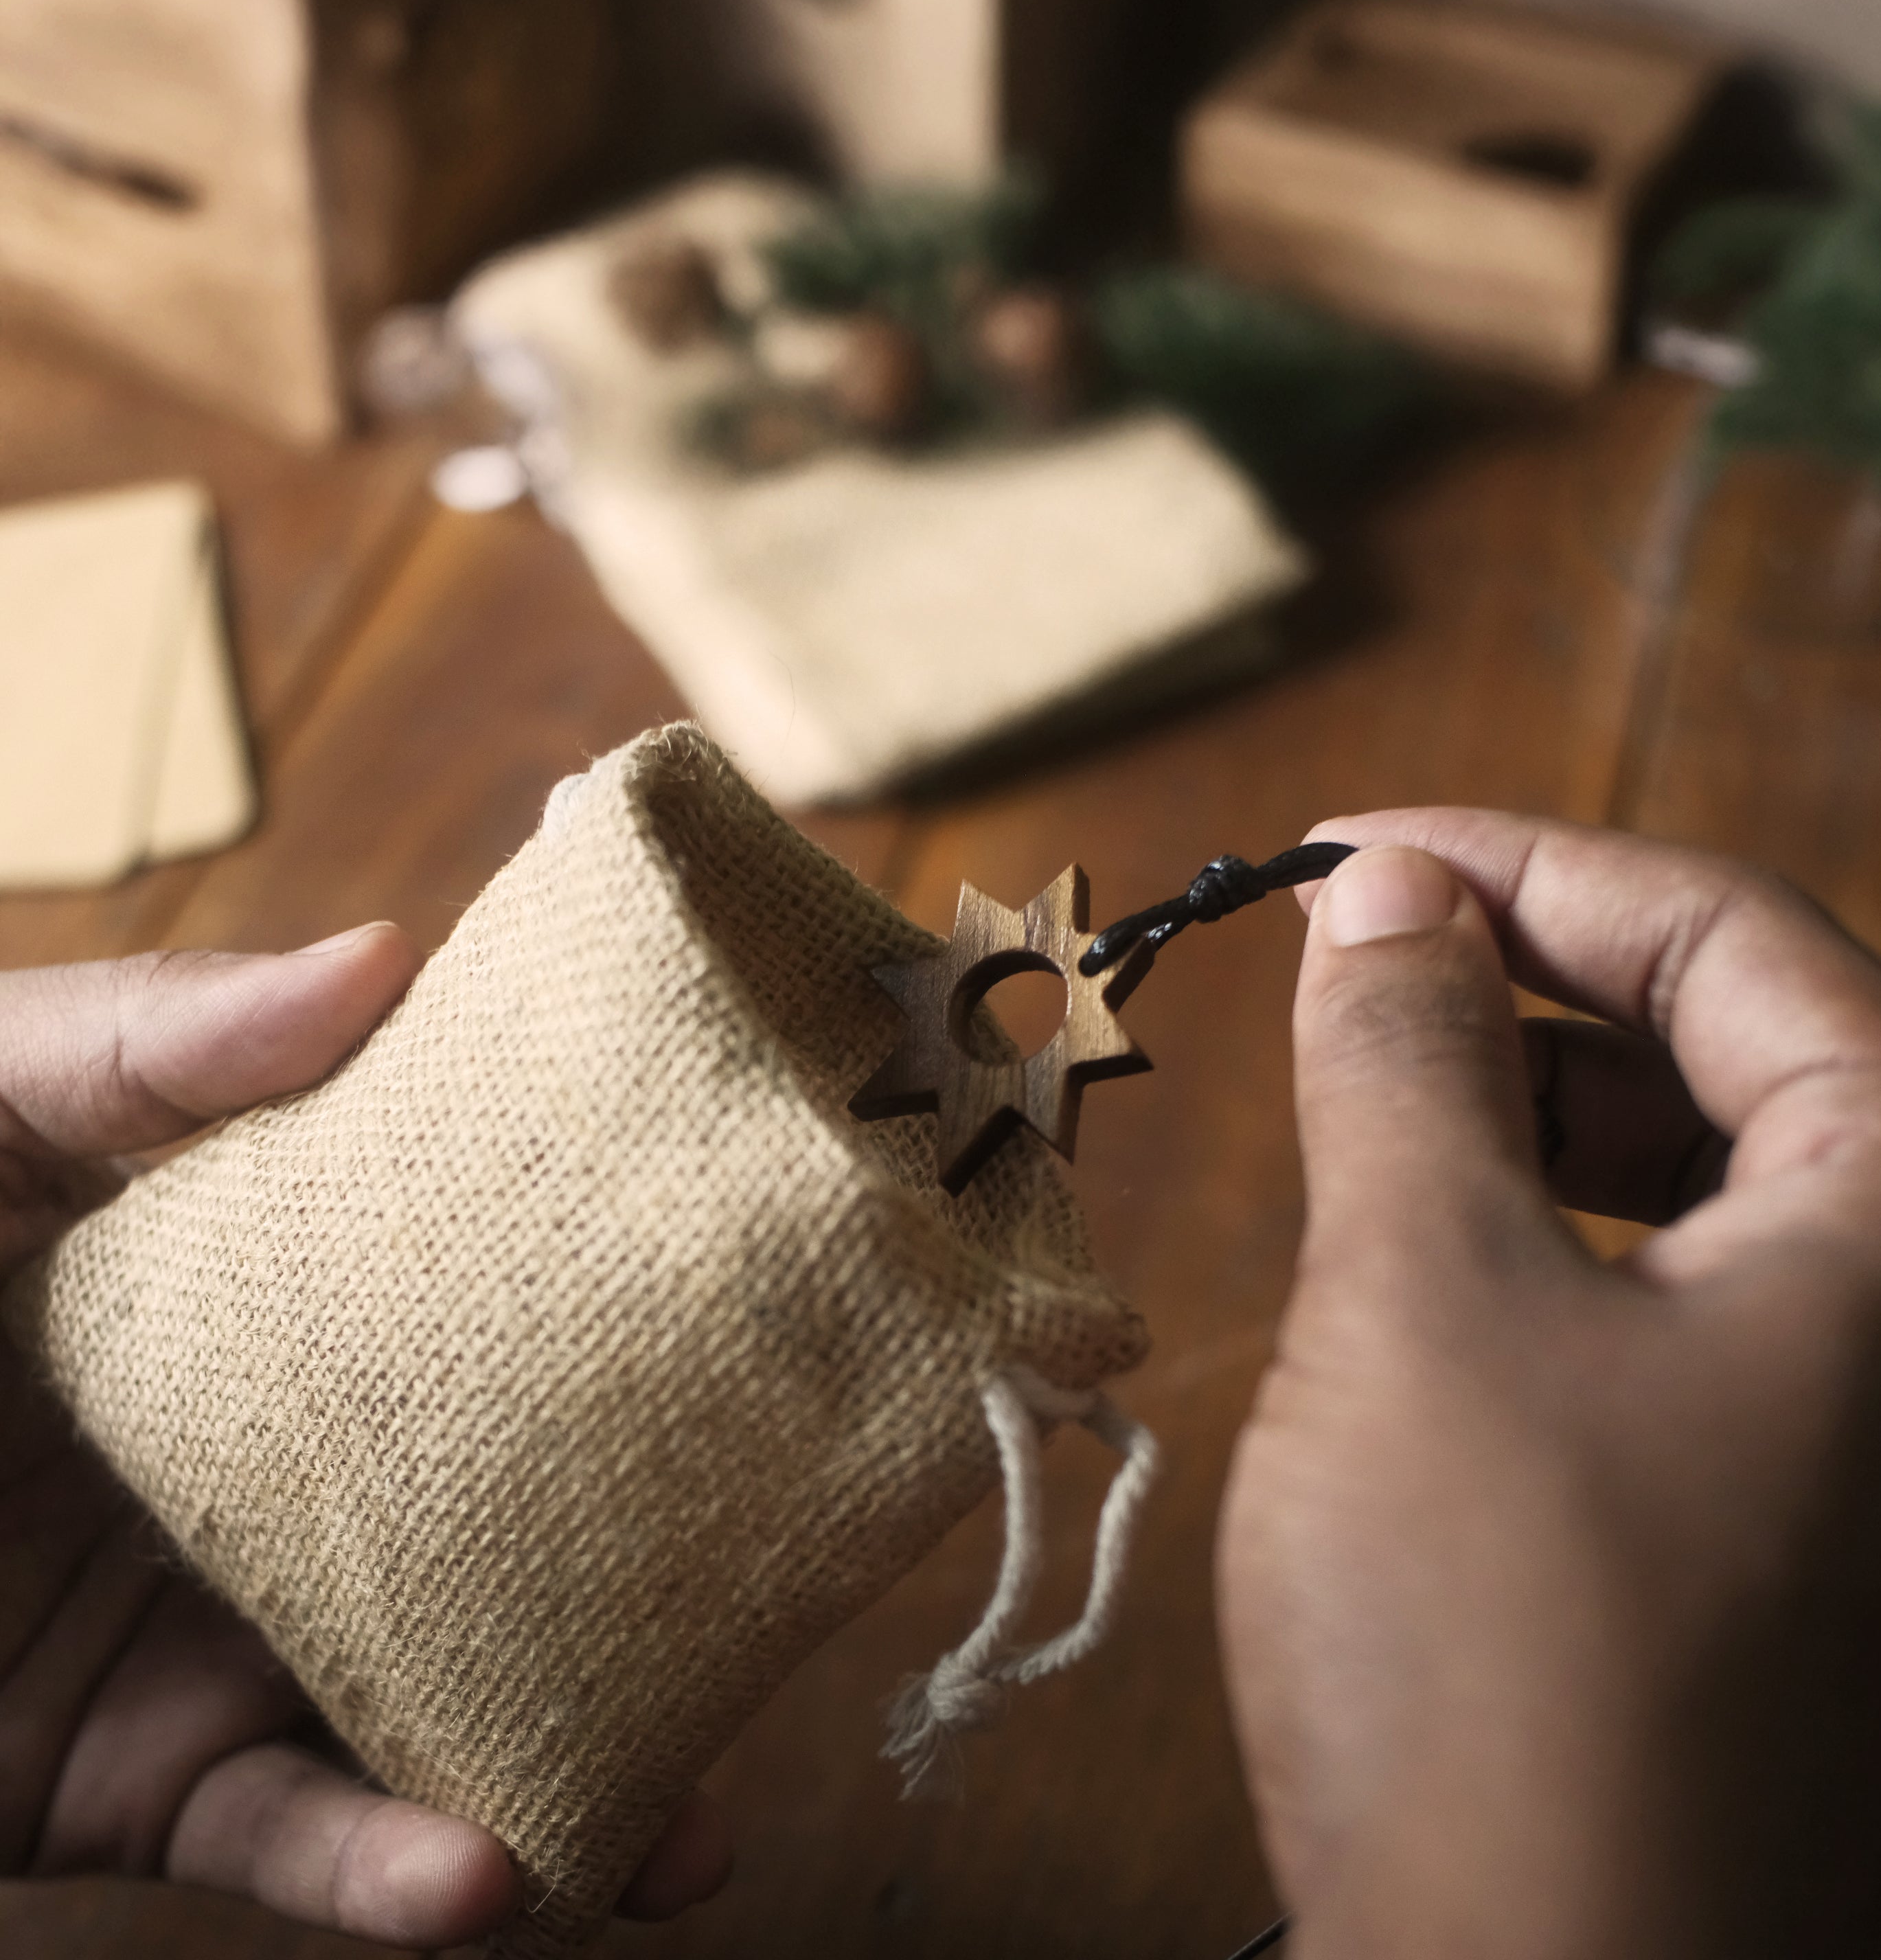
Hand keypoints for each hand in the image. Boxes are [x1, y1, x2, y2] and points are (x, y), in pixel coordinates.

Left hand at [0, 931, 730, 1944]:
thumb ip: (150, 1039)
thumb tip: (393, 960)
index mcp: (264, 1294)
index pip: (480, 1285)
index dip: (618, 1285)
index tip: (758, 1286)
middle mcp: (277, 1460)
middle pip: (504, 1508)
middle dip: (654, 1551)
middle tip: (797, 1566)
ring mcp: (219, 1626)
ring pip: (442, 1701)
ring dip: (577, 1763)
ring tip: (697, 1817)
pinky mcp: (136, 1781)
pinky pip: (288, 1835)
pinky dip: (392, 1870)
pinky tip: (480, 1875)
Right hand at [1220, 816, 1880, 1959]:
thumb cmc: (1496, 1650)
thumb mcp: (1424, 1293)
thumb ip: (1411, 1056)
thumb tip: (1385, 892)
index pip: (1745, 939)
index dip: (1532, 862)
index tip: (1353, 852)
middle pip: (1755, 1046)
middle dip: (1541, 975)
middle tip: (1358, 954)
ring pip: (1725, 1181)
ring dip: (1545, 1105)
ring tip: (1382, 1086)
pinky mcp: (1813, 1539)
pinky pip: (1706, 1309)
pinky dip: (1568, 1236)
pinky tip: (1446, 1247)